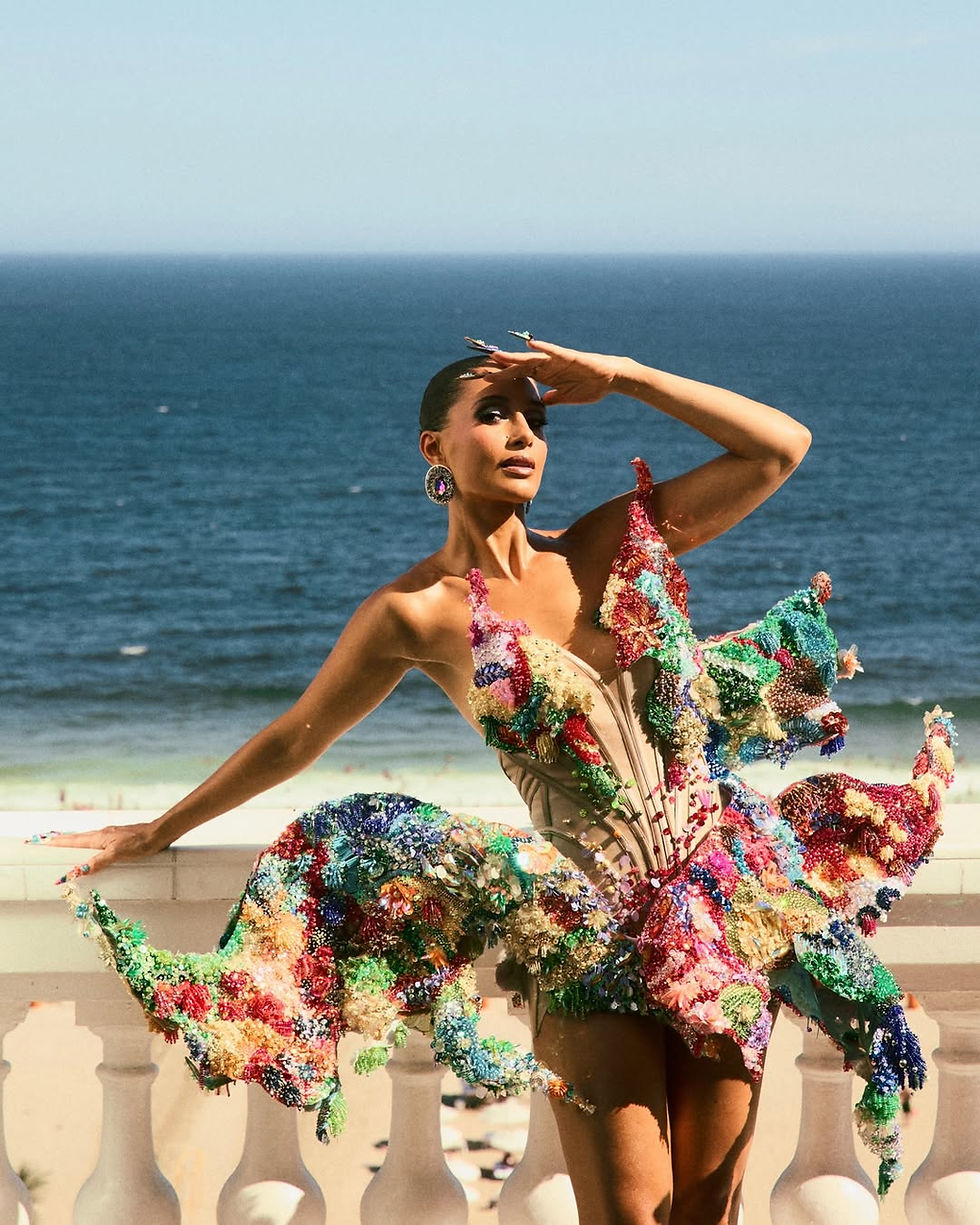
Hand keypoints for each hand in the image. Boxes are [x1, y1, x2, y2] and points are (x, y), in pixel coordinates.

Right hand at [33, 820, 172, 883]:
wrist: (159, 833)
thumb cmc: (140, 843)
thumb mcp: (117, 854)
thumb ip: (97, 862)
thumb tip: (76, 871)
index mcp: (99, 837)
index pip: (72, 841)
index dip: (56, 842)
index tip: (40, 841)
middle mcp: (102, 834)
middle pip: (76, 838)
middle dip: (60, 840)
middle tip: (44, 840)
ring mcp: (111, 836)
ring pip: (87, 838)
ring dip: (73, 841)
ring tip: (62, 843)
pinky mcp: (119, 839)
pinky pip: (97, 842)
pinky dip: (87, 844)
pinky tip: (92, 847)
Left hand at [466, 336, 627, 405]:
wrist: (611, 379)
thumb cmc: (589, 386)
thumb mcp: (567, 397)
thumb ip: (553, 398)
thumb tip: (542, 402)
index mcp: (544, 376)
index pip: (518, 375)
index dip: (501, 377)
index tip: (483, 379)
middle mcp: (547, 365)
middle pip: (518, 365)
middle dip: (500, 367)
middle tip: (479, 368)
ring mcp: (556, 360)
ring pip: (530, 357)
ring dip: (513, 356)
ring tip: (496, 355)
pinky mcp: (569, 356)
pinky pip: (553, 351)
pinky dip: (541, 348)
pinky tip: (529, 344)